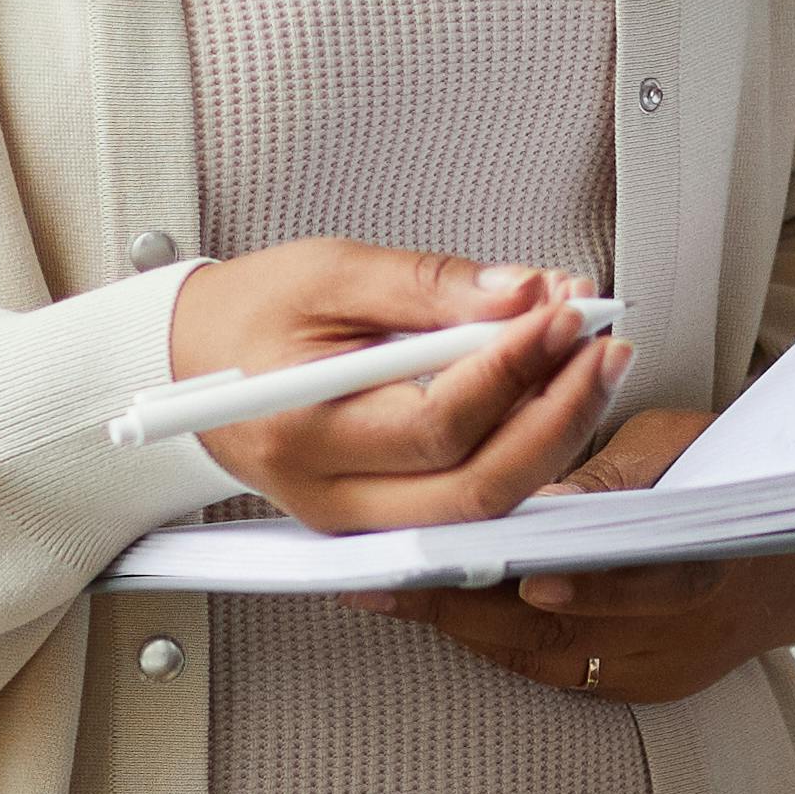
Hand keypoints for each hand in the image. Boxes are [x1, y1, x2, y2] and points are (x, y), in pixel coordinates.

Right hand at [165, 243, 627, 531]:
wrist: (194, 362)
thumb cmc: (253, 314)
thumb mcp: (332, 270)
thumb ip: (430, 285)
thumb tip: (523, 296)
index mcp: (302, 429)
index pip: (436, 422)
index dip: (512, 369)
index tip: (561, 311)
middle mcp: (330, 496)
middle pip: (476, 488)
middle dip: (558, 416)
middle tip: (600, 347)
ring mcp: (358, 522)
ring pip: (485, 506)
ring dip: (555, 435)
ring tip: (590, 362)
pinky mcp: (383, 523)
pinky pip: (472, 504)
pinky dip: (525, 453)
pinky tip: (555, 398)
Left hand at [367, 407, 794, 709]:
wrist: (793, 562)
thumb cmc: (728, 483)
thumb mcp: (680, 447)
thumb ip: (613, 472)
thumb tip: (541, 490)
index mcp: (709, 565)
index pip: (647, 584)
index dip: (586, 585)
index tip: (521, 574)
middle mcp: (681, 635)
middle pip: (567, 631)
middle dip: (472, 605)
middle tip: (392, 580)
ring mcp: (656, 671)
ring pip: (544, 658)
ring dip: (465, 626)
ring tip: (390, 594)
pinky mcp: (636, 690)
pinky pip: (551, 672)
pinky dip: (494, 642)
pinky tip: (441, 613)